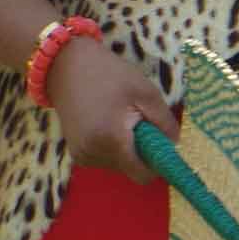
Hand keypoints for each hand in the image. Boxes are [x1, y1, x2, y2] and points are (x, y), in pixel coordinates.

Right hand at [44, 37, 178, 182]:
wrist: (64, 64)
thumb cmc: (108, 74)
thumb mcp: (145, 91)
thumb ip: (164, 121)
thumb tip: (173, 143)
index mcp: (111, 140)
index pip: (142, 174)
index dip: (156, 163)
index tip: (158, 142)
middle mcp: (93, 154)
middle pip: (130, 169)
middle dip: (139, 151)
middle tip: (136, 121)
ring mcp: (81, 154)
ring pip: (117, 165)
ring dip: (124, 148)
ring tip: (117, 118)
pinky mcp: (74, 151)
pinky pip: (103, 158)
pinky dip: (110, 146)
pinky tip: (104, 122)